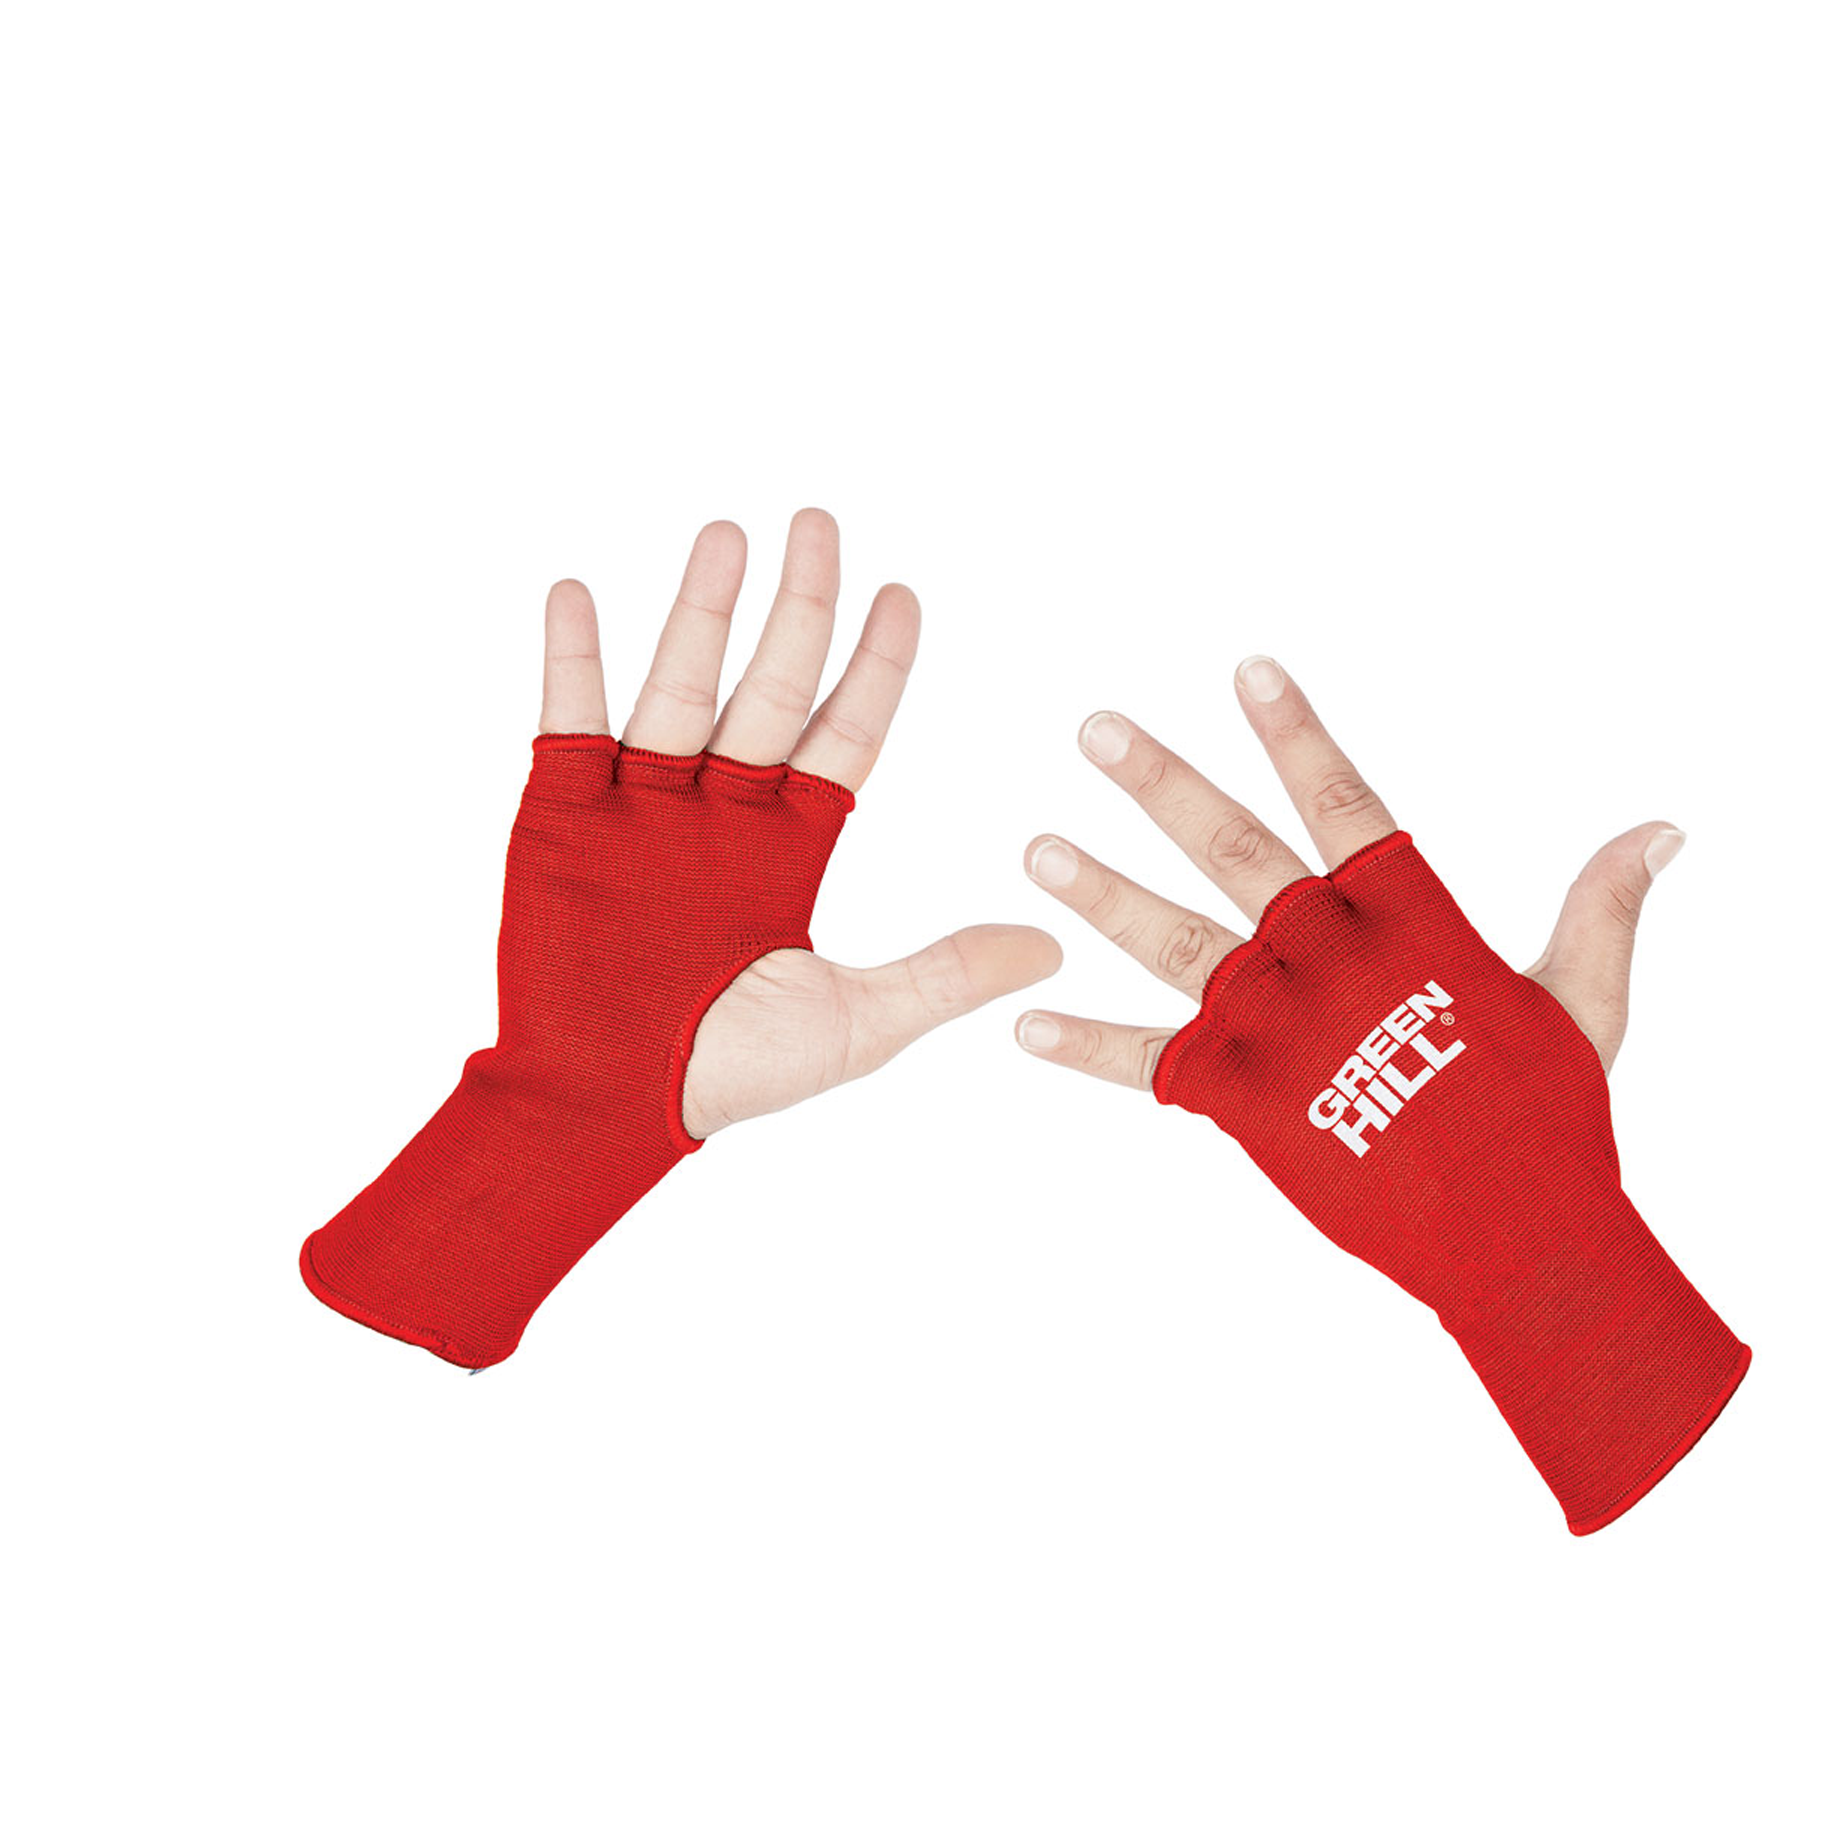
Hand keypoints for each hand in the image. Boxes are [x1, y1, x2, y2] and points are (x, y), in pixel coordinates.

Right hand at [541, 509, 1059, 1136]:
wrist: (604, 1109)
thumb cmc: (725, 1077)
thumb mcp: (858, 1022)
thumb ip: (947, 973)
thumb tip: (1052, 944)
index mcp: (787, 846)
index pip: (844, 733)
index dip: (875, 666)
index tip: (904, 596)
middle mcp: (718, 809)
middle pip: (771, 687)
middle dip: (799, 607)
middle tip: (823, 524)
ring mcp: (639, 805)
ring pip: (680, 684)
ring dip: (702, 611)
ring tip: (730, 536)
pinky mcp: (560, 814)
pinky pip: (567, 718)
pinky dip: (572, 657)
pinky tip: (578, 591)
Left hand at [1013, 655, 1684, 1086]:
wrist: (1520, 1240)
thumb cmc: (1555, 1121)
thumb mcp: (1588, 1004)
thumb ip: (1602, 907)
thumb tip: (1664, 825)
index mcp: (1413, 923)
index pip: (1346, 803)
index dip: (1299, 735)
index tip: (1249, 670)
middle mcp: (1333, 961)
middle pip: (1233, 852)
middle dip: (1163, 787)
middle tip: (1095, 729)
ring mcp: (1282, 1031)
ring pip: (1175, 944)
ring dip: (1101, 895)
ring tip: (1036, 849)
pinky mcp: (1245, 1105)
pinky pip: (1151, 1068)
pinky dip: (1087, 1049)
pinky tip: (1025, 1024)